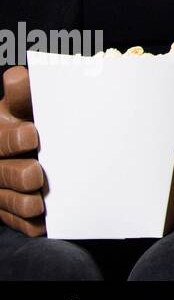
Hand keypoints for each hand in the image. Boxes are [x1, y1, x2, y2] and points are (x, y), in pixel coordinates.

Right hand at [0, 67, 44, 236]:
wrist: (37, 144)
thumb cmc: (41, 119)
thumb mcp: (32, 103)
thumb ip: (28, 93)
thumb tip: (20, 75)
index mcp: (2, 129)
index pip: (2, 136)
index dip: (13, 137)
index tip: (33, 134)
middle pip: (1, 170)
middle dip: (17, 173)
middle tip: (37, 174)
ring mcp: (2, 186)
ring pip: (7, 198)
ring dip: (22, 201)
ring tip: (39, 202)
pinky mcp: (11, 209)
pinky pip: (17, 221)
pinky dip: (29, 224)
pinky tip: (43, 224)